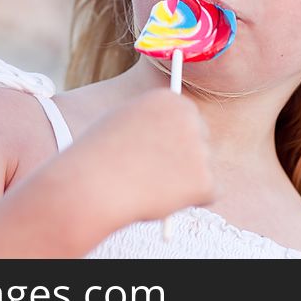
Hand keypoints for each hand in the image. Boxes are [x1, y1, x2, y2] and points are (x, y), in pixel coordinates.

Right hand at [73, 88, 215, 225]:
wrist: (94, 185)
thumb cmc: (98, 155)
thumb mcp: (123, 121)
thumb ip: (151, 122)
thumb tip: (169, 135)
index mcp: (170, 99)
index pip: (187, 117)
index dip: (172, 138)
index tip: (160, 151)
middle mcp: (190, 118)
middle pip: (202, 139)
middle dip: (186, 158)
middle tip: (159, 175)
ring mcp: (200, 148)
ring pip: (203, 168)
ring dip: (184, 181)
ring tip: (147, 185)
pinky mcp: (205, 180)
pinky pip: (207, 193)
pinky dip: (188, 201)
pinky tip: (159, 198)